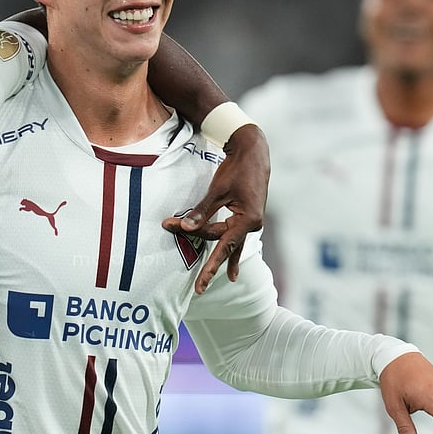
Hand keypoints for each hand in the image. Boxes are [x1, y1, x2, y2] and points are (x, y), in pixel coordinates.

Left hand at [161, 124, 268, 293]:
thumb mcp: (218, 190)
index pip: (223, 247)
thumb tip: (186, 228)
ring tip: (212, 281)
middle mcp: (253, 224)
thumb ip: (202, 211)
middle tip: (179, 247)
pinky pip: (235, 236)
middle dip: (200, 244)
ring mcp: (252, 221)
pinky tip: (233, 271)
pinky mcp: (248, 216)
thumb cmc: (237, 169)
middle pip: (222, 241)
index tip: (199, 281)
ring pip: (230, 242)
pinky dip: (230, 250)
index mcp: (248, 219)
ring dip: (219, 258)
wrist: (253, 152)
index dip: (207, 262)